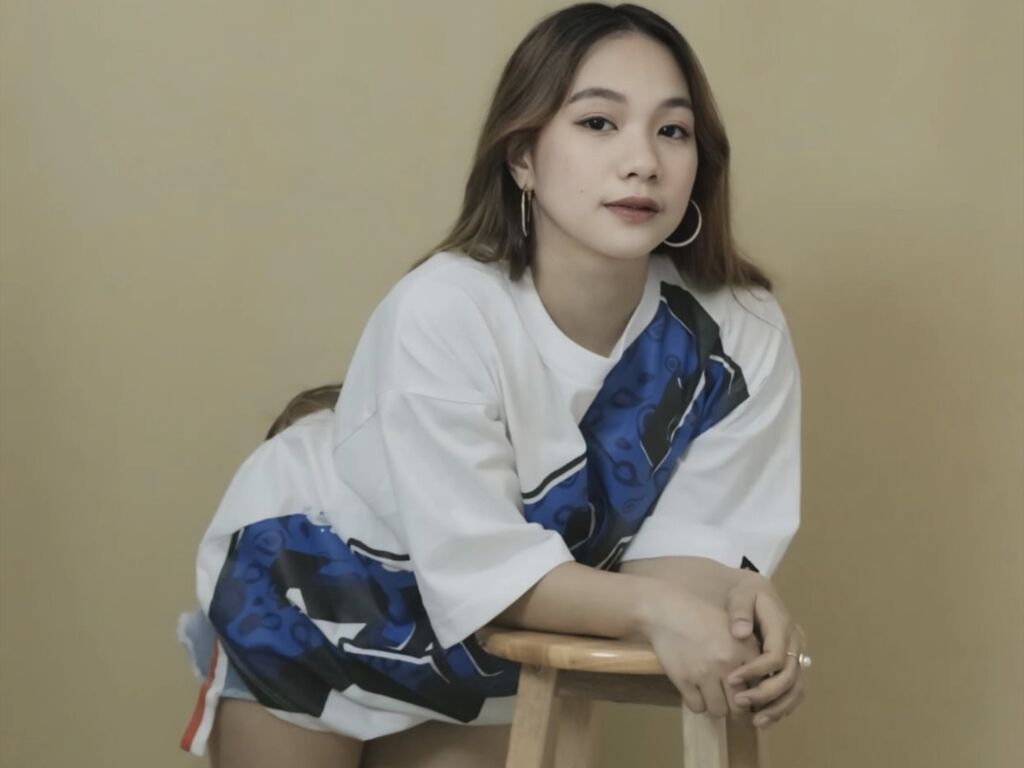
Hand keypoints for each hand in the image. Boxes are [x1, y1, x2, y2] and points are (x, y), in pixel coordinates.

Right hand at [637, 581, 761, 718]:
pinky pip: (697, 707)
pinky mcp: (684, 680)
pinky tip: (694, 690)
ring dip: (715, 705)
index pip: (759, 687)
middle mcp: (728, 663)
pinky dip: (697, 702)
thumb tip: (759, 680)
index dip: (752, 693)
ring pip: (718, 711)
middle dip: (734, 706)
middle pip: (740, 706)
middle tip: (727, 699)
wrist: (666, 611)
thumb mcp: (732, 626)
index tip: (744, 692)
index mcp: (744, 649)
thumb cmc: (700, 615)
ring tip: (710, 693)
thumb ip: (748, 651)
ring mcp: (705, 673)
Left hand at [724, 574, 807, 727]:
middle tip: (739, 702)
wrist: (754, 592)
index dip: (755, 671)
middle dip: (765, 693)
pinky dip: (782, 706)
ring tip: (756, 721)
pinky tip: (765, 718)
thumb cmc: (744, 593)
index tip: (730, 679)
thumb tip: (741, 633)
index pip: (776, 656)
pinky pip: (795, 690)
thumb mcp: (740, 593)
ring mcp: (798, 654)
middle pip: (789, 676)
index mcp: (783, 624)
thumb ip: (739, 610)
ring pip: (797, 688)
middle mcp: (796, 641)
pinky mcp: (794, 664)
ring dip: (778, 707)